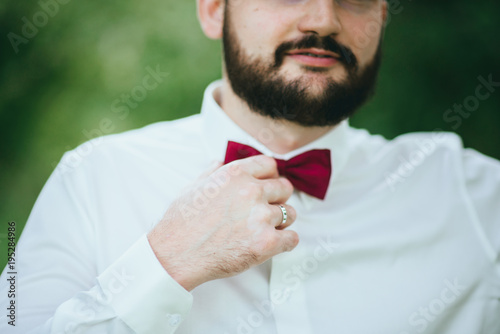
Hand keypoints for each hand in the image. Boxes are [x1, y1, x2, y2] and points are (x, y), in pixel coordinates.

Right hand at [147, 155, 297, 290]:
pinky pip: (292, 238)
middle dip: (278, 199)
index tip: (268, 186)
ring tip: (267, 229)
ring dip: (282, 222)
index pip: (270, 165)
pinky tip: (273, 244)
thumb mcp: (193, 187)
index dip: (270, 176)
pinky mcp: (266, 242)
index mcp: (235, 174)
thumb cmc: (181, 222)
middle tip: (267, 210)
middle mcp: (252, 191)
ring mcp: (261, 216)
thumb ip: (212, 172)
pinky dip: (285, 242)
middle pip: (284, 188)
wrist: (176, 254)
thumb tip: (219, 161)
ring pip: (290, 213)